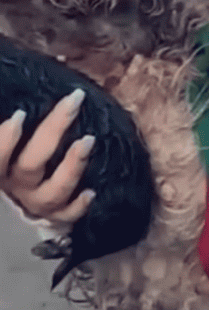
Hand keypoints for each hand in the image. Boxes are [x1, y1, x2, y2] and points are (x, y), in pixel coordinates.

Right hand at [0, 91, 95, 223]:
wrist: (19, 207)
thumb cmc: (18, 156)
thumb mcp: (13, 146)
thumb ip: (12, 130)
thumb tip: (14, 105)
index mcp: (2, 169)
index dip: (4, 142)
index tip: (19, 115)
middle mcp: (16, 186)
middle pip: (30, 164)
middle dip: (52, 131)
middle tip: (72, 102)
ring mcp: (36, 202)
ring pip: (52, 191)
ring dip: (72, 166)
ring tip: (88, 141)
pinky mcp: (54, 216)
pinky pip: (66, 215)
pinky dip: (78, 206)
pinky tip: (90, 193)